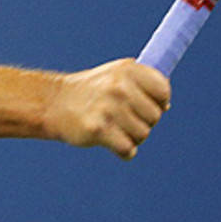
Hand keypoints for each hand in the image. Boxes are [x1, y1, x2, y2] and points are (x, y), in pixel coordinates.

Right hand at [48, 59, 170, 159]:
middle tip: (123, 119)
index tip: (147, 106)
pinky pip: (128, 149)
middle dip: (143, 122)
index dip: (159, 102)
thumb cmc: (90, 91)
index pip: (163, 90)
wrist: (54, 103)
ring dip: (132, 137)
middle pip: (155, 116)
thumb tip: (165, 105)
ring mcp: (109, 108)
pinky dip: (123, 151)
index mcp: (127, 69)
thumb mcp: (116, 75)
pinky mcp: (98, 129)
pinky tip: (112, 143)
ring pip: (143, 134)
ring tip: (114, 129)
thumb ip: (142, 84)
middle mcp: (120, 86)